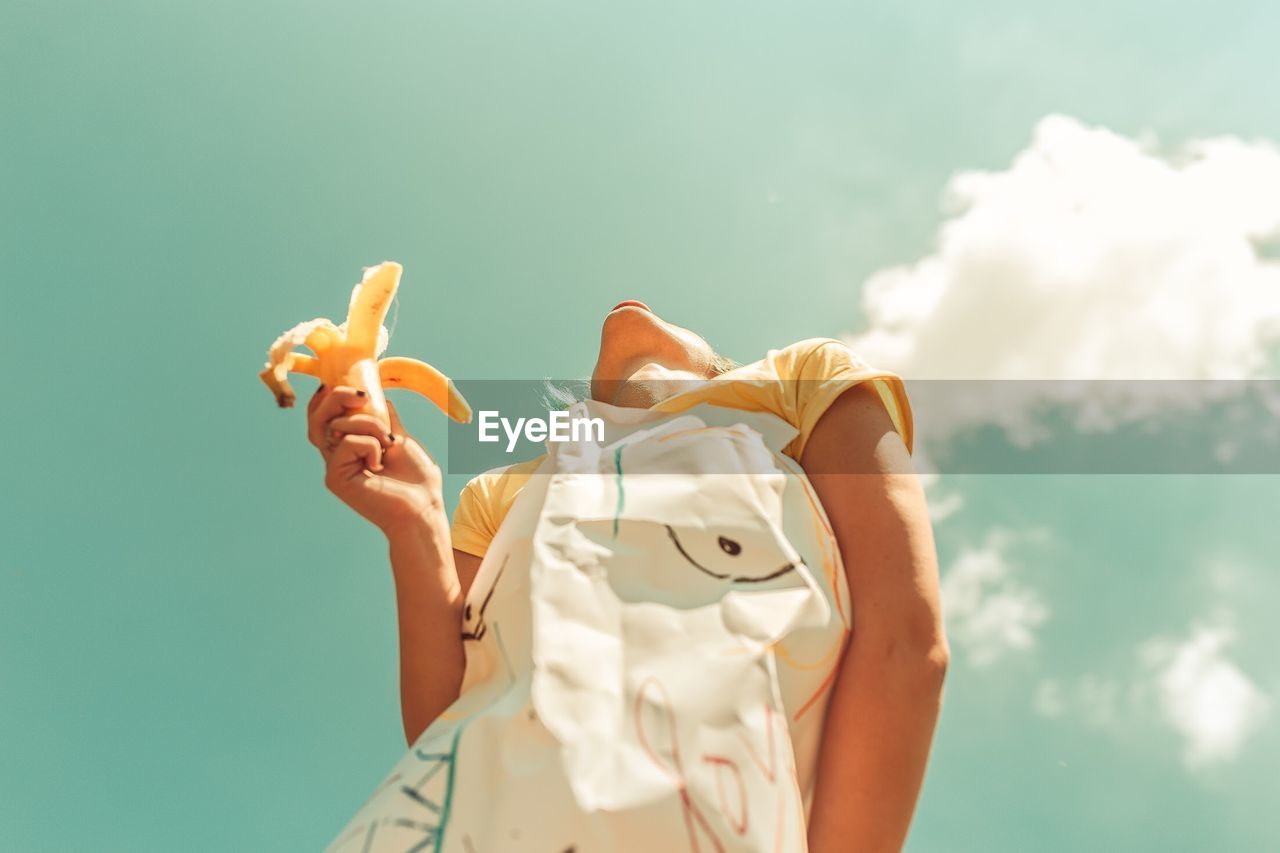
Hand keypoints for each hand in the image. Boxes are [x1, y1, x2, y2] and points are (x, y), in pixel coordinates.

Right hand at [307, 385, 444, 535]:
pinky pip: (348, 442)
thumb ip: (384, 420)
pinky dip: (370, 444)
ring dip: (369, 424)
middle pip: (317, 418)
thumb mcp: (399, 439)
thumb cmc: (416, 479)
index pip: (322, 418)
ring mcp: (334, 468)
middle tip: (362, 397)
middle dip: (336, 398)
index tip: (349, 387)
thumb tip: (378, 398)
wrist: (423, 507)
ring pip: (336, 425)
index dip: (326, 399)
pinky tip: (381, 463)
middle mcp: (336, 457)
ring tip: (388, 442)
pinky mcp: (335, 478)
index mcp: (348, 448)